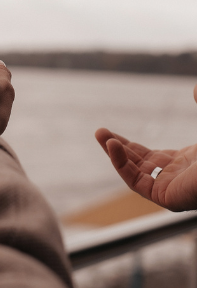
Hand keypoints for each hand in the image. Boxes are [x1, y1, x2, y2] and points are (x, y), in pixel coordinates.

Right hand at [95, 85, 196, 210]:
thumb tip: (196, 88)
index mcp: (188, 165)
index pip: (153, 158)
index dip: (131, 147)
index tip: (113, 135)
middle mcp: (178, 179)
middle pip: (140, 166)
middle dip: (119, 149)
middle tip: (100, 133)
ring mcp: (173, 190)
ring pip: (134, 174)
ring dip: (115, 155)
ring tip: (100, 134)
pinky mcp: (167, 198)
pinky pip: (136, 182)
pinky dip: (121, 164)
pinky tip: (112, 146)